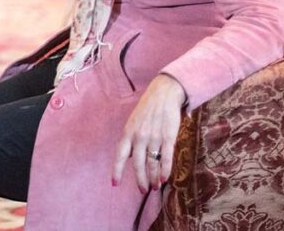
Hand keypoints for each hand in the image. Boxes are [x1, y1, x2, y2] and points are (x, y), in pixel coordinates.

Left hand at [111, 73, 185, 191]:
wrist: (164, 93)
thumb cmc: (147, 108)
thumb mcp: (133, 122)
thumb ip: (130, 139)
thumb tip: (128, 157)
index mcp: (128, 132)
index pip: (119, 155)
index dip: (117, 170)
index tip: (115, 184)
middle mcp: (139, 137)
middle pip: (137, 164)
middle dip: (140, 180)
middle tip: (143, 190)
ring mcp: (154, 137)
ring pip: (152, 163)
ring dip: (154, 178)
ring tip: (155, 186)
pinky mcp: (168, 137)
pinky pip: (166, 157)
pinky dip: (165, 170)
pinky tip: (165, 178)